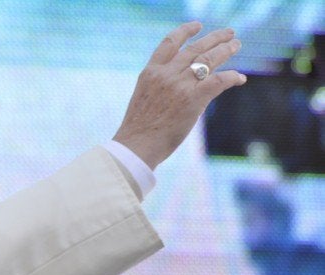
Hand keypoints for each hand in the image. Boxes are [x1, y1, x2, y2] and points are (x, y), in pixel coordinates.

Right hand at [113, 21, 246, 169]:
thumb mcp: (144, 98)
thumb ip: (160, 87)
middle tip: (229, 34)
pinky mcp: (193, 98)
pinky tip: (239, 78)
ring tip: (236, 45)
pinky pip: (219, 80)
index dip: (185, 31)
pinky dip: (232, 77)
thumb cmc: (139, 129)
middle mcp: (165, 74)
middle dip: (214, 38)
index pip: (169, 43)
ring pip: (208, 59)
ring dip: (225, 50)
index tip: (197, 26)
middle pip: (194, 48)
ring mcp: (179, 85)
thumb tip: (179, 89)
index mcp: (150, 72)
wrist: (137, 145)